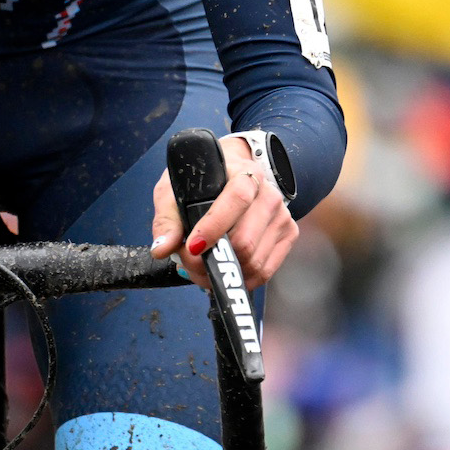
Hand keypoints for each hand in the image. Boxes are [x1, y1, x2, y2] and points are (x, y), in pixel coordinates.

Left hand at [149, 133, 297, 291]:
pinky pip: (265, 271)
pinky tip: (223, 270)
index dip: (214, 227)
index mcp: (244, 173)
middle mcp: (268, 194)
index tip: (192, 247)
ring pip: (254, 262)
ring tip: (201, 267)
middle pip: (245, 242)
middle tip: (188, 262)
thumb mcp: (176, 189)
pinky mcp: (288, 234)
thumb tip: (162, 248)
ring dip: (223, 274)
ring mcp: (281, 216)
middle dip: (211, 261)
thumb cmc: (204, 180)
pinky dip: (241, 278)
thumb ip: (167, 218)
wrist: (235, 171)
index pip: (237, 199)